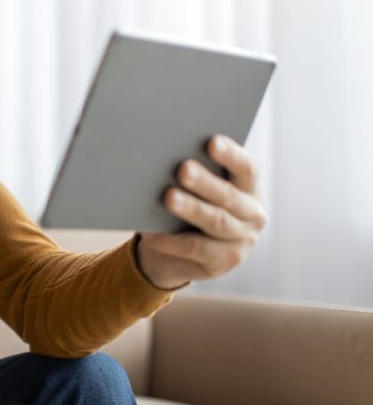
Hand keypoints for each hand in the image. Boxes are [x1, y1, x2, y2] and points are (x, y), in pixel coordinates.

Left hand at [135, 135, 268, 289]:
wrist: (175, 254)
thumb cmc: (184, 205)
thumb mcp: (193, 189)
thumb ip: (191, 173)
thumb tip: (163, 154)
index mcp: (248, 187)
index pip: (246, 167)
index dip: (231, 155)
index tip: (211, 141)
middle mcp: (252, 213)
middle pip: (228, 195)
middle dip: (205, 182)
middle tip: (183, 169)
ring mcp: (242, 240)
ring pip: (215, 222)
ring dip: (191, 208)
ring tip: (168, 197)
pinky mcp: (225, 262)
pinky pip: (196, 248)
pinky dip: (171, 240)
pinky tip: (152, 231)